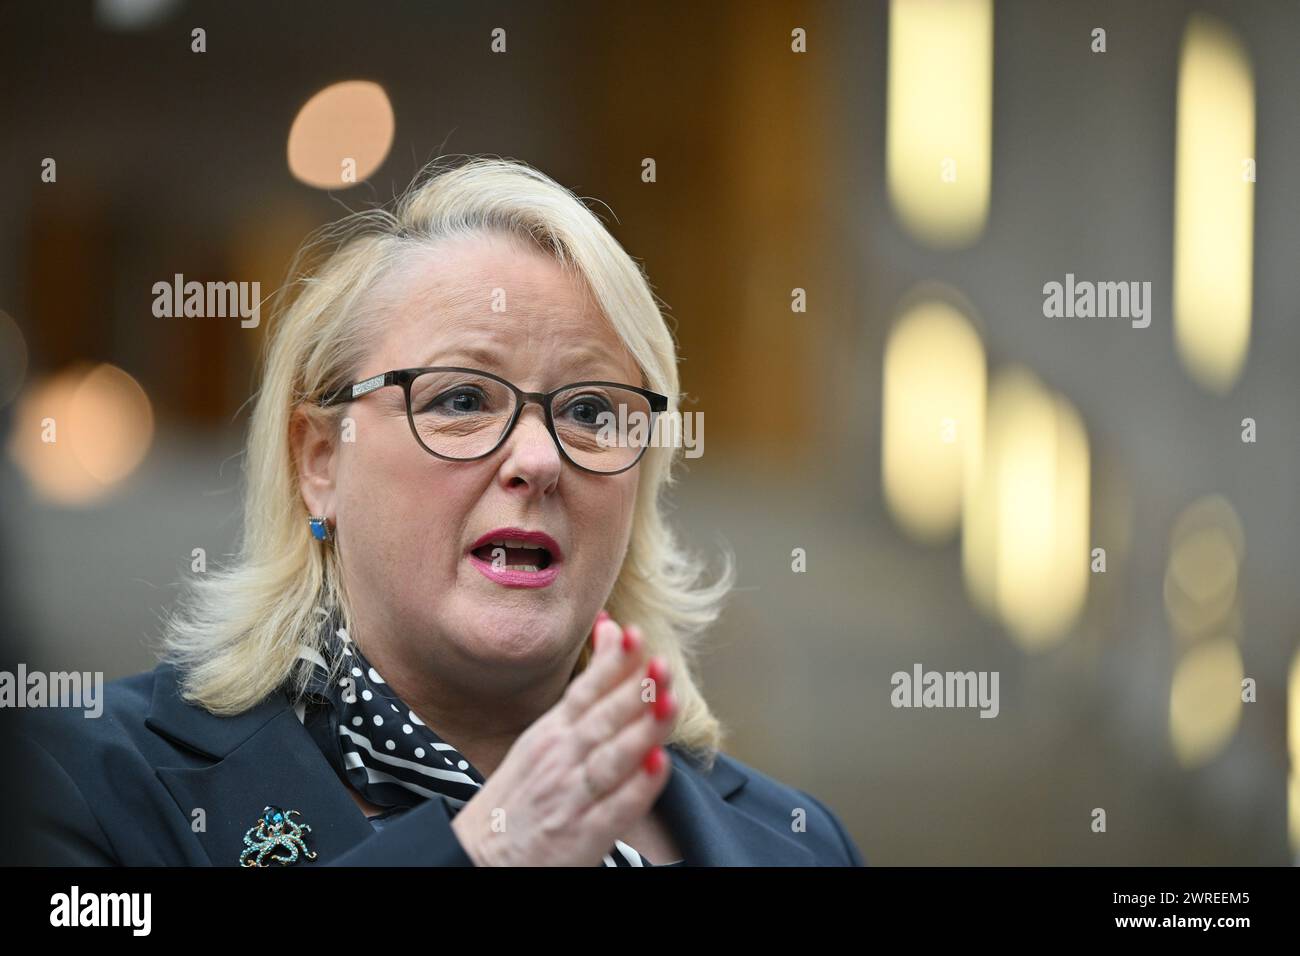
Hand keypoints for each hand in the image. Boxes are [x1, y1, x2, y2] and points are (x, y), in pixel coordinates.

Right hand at [450, 611, 675, 865]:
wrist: (480, 859)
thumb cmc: (518, 797)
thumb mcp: (541, 739)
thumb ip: (583, 695)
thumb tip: (611, 638)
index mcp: (550, 733)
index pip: (584, 690)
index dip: (612, 662)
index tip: (632, 633)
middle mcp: (560, 759)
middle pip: (602, 719)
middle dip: (633, 689)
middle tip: (659, 663)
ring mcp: (572, 798)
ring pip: (612, 758)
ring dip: (642, 729)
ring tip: (667, 703)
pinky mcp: (584, 836)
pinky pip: (616, 809)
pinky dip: (636, 787)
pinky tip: (657, 766)